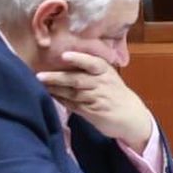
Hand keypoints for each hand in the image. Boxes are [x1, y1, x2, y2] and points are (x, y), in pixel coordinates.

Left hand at [36, 51, 153, 152]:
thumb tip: (62, 59)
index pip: (92, 63)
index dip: (78, 59)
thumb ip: (90, 69)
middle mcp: (102, 83)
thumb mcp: (108, 77)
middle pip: (77, 79)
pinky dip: (60, 100)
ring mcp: (98, 99)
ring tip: (39, 85)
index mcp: (105, 71)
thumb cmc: (115, 93)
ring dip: (55, 89)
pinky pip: (73, 105)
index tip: (64, 55)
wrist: (132, 117)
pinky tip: (50, 96)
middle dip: (58, 77)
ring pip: (72, 93)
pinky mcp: (93, 112)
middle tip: (39, 75)